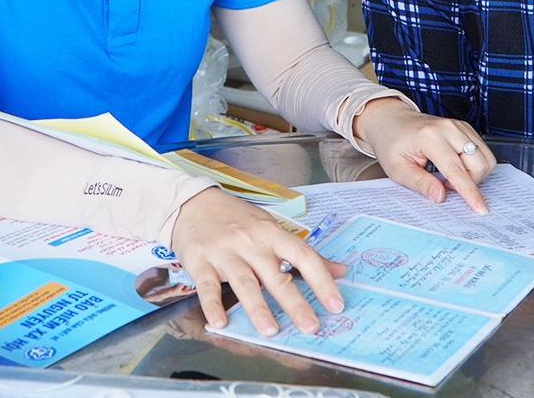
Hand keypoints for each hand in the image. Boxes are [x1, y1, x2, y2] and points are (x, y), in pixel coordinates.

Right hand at [170, 188, 346, 336]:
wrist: (192, 202)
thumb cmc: (236, 218)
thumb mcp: (270, 228)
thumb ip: (302, 252)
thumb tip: (341, 270)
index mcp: (272, 233)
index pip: (303, 255)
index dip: (321, 280)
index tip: (335, 303)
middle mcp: (251, 242)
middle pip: (275, 275)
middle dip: (295, 303)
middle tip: (310, 327)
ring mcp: (225, 252)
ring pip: (244, 282)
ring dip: (258, 308)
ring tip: (270, 331)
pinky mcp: (200, 261)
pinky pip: (207, 286)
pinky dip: (213, 305)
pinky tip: (220, 323)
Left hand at [353, 98, 493, 213]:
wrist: (391, 121)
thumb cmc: (392, 142)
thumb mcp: (397, 168)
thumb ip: (419, 183)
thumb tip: (440, 196)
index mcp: (430, 137)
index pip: (456, 170)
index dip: (469, 192)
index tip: (479, 208)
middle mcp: (449, 128)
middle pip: (478, 164)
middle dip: (470, 183)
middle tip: (446, 185)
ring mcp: (459, 126)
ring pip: (485, 158)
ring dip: (474, 175)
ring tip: (450, 177)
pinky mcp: (465, 128)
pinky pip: (483, 151)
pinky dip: (474, 165)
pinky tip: (456, 167)